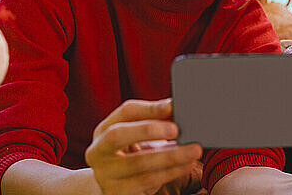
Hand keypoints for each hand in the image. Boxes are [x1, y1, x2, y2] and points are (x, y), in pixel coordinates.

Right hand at [84, 99, 202, 194]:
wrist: (115, 185)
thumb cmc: (132, 153)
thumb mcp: (136, 135)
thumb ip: (154, 119)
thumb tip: (176, 106)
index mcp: (103, 130)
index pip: (125, 112)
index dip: (150, 108)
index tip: (173, 106)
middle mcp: (98, 152)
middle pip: (118, 135)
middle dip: (148, 130)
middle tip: (176, 129)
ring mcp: (104, 175)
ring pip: (138, 163)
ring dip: (170, 156)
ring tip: (193, 150)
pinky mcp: (117, 194)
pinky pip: (147, 182)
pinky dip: (170, 173)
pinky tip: (185, 165)